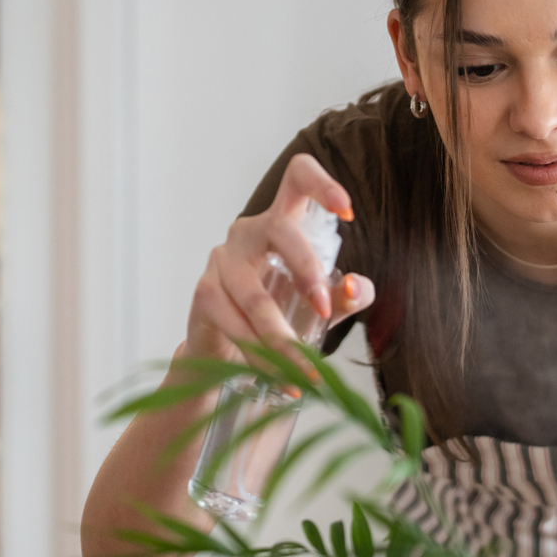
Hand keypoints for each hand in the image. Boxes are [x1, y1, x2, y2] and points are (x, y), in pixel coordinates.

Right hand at [186, 153, 373, 363]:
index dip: (322, 184)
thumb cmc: (282, 314)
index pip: (296, 176)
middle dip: (306, 269)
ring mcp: (221, 260)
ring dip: (283, 339)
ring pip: (256, 297)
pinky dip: (262, 359)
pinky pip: (235, 327)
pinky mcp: (204, 294)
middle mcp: (248, 232)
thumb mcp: (324, 304)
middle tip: (325, 309)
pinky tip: (282, 380)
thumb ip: (348, 294)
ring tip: (307, 372)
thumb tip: (353, 286)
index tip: (348, 211)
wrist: (229, 353)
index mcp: (282, 221)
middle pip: (278, 229)